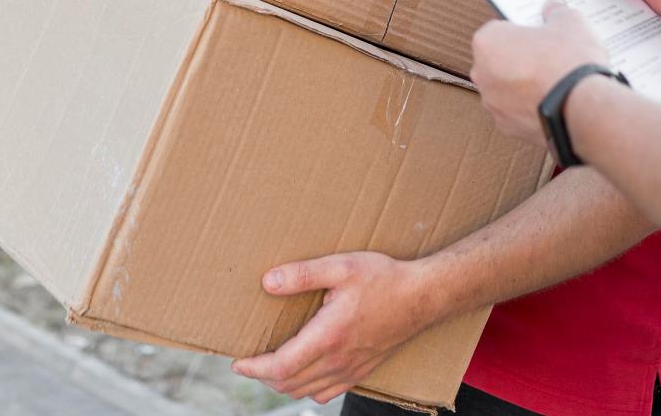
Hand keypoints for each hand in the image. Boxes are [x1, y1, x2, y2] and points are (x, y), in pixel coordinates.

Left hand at [230, 252, 435, 403]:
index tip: (237, 363)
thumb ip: (302, 274)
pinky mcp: (362, 371)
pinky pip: (327, 393)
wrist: (423, 297)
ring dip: (282, 384)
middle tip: (248, 363)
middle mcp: (338, 360)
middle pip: (289, 384)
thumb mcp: (341, 267)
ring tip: (268, 368)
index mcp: (328, 336)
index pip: (281, 366)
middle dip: (262, 377)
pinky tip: (303, 375)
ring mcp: (351, 369)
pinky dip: (307, 389)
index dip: (254, 368)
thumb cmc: (383, 278)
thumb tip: (267, 283)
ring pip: (306, 391)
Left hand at [470, 0, 610, 141]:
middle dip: (519, 58)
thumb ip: (557, 12)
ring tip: (554, 83)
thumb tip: (554, 6)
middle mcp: (482, 74)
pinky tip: (554, 104)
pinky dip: (531, 108)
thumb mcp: (570, 23)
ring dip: (523, 86)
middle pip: (499, 60)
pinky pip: (517, 113)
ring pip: (507, 89)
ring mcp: (493, 104)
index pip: (499, 30)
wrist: (582, 108)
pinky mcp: (508, 128)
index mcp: (488, 42)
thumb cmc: (569, 62)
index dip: (521, 31)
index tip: (539, 33)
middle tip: (548, 57)